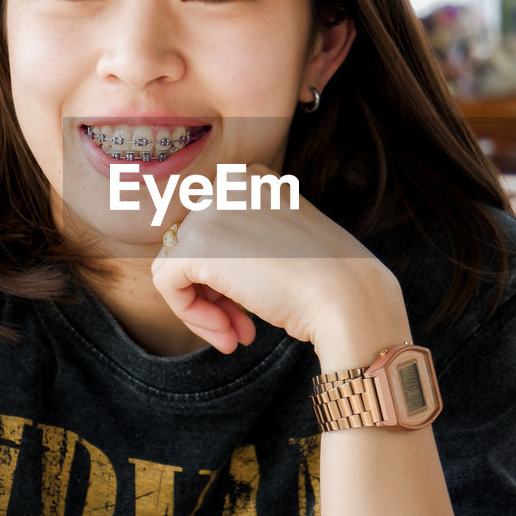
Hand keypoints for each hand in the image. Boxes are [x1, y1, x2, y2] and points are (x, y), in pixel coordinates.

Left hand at [150, 163, 408, 364]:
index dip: (224, 275)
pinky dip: (190, 316)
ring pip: (176, 266)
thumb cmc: (327, 280)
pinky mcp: (196, 245)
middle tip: (240, 329)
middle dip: (213, 294)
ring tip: (235, 337)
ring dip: (203, 309)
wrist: (348, 298)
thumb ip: (243, 240)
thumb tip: (196, 265)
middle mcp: (227, 184)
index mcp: (251, 178)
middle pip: (191, 247)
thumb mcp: (282, 241)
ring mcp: (209, 211)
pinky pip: (167, 283)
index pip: (211, 229)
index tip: (248, 307)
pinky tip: (228, 336)